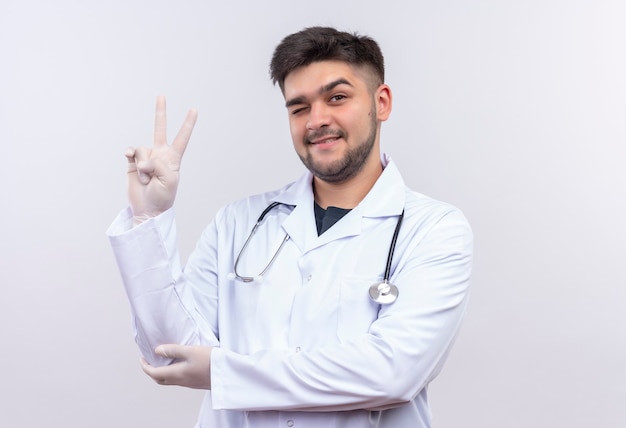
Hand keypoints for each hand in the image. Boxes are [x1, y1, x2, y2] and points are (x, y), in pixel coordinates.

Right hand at [126, 96, 197, 224]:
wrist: (147, 208)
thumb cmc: (162, 196)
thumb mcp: (169, 180)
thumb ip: (159, 164)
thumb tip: (144, 159)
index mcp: (173, 158)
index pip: (182, 137)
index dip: (188, 124)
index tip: (194, 109)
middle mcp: (160, 154)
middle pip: (159, 129)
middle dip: (160, 112)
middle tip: (161, 96)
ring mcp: (146, 157)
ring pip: (142, 149)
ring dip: (143, 166)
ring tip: (147, 179)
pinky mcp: (132, 162)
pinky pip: (131, 151)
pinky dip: (130, 154)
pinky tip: (129, 158)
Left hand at [141, 344, 211, 389]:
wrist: (228, 374)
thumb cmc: (210, 361)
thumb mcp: (191, 351)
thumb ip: (173, 350)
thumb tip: (157, 351)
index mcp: (177, 374)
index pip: (154, 373)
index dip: (145, 366)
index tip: (142, 358)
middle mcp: (181, 381)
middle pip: (160, 379)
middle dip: (151, 371)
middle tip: (150, 361)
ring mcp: (189, 383)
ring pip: (169, 381)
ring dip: (162, 372)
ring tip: (163, 361)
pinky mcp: (196, 382)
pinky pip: (179, 380)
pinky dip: (172, 373)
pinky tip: (179, 364)